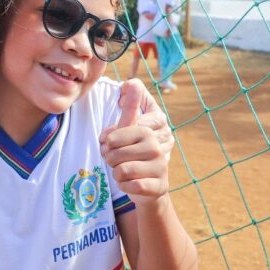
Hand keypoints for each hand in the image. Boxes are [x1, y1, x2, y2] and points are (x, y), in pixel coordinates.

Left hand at [99, 81, 172, 200]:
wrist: (149, 184)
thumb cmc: (134, 152)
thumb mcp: (130, 128)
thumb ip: (129, 106)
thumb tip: (128, 83)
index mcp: (150, 127)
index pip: (115, 136)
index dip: (107, 143)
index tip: (107, 144)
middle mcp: (158, 144)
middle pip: (115, 154)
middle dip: (110, 160)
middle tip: (113, 161)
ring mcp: (162, 165)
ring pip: (122, 171)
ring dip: (116, 174)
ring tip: (122, 172)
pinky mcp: (160, 185)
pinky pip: (130, 186)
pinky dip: (124, 186)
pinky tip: (130, 183)